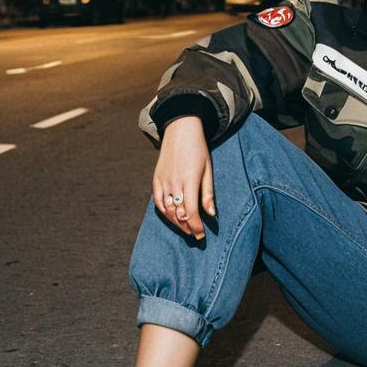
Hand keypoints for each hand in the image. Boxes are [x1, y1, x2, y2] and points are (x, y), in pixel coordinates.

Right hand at [153, 116, 214, 239]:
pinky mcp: (156, 179)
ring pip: (167, 210)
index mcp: (189, 180)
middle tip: (196, 235)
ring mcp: (163, 181)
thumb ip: (208, 194)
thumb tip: (211, 215)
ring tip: (186, 228)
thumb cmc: (199, 150)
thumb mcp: (208, 170)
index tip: (201, 235)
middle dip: (187, 228)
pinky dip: (164, 212)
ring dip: (176, 223)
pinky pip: (158, 201)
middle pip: (178, 214)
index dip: (196, 227)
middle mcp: (174, 183)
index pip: (190, 212)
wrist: (180, 131)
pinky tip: (173, 217)